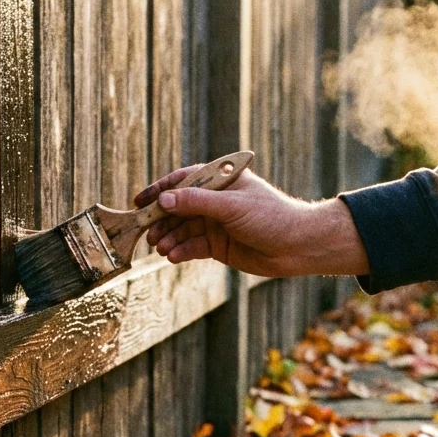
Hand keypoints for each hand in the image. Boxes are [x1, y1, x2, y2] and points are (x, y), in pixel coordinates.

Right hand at [133, 165, 368, 276]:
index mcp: (220, 180)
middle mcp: (215, 200)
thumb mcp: (231, 205)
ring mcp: (215, 223)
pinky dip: (182, 251)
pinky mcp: (218, 245)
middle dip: (161, 220)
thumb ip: (196, 202)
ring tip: (160, 248)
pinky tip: (173, 256)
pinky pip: (193, 246)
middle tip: (147, 233)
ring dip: (170, 238)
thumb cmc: (271, 216)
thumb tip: (164, 201)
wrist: (297, 246)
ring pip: (183, 229)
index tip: (139, 202)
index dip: (159, 191)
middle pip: (178, 208)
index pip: (182, 181)